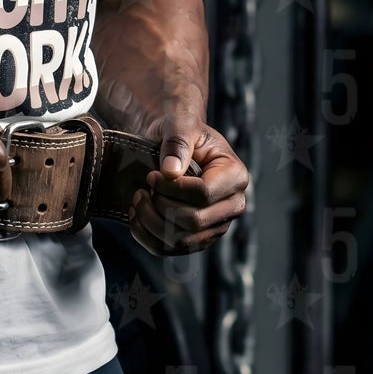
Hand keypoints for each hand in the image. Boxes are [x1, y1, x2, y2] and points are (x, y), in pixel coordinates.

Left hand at [129, 114, 248, 256]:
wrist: (173, 144)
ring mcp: (216, 226)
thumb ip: (177, 143)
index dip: (171, 188)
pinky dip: (146, 236)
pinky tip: (136, 216)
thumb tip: (170, 171)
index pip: (203, 194)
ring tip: (138, 199)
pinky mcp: (197, 238)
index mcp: (236, 176)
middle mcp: (232, 205)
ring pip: (180, 241)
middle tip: (142, 188)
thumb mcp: (181, 124)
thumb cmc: (181, 129)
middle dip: (160, 206)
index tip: (151, 176)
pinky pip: (170, 250)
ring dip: (150, 222)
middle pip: (193, 222)